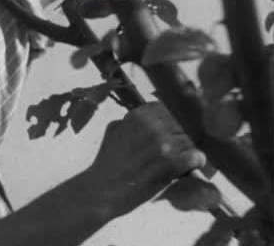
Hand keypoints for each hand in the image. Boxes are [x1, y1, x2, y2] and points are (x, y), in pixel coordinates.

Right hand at [84, 102, 206, 217]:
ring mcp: (161, 144)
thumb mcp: (114, 130)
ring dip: (191, 149)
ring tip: (184, 160)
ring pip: (192, 139)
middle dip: (185, 135)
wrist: (102, 190)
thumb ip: (132, 119)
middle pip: (184, 123)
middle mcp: (151, 126)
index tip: (175, 130)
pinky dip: (195, 162)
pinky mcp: (170, 163)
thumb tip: (151, 113)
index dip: (175, 120)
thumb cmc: (108, 162)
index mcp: (137, 115)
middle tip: (182, 147)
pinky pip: (196, 156)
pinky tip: (187, 168)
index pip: (171, 108)